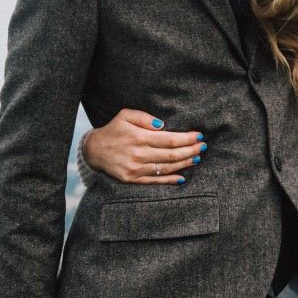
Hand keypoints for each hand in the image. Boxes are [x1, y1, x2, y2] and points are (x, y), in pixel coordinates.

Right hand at [83, 109, 205, 184]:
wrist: (94, 150)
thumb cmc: (113, 130)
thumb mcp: (125, 115)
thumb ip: (144, 117)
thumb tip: (162, 125)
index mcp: (139, 137)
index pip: (170, 139)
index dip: (187, 138)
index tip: (199, 135)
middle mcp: (139, 154)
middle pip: (171, 155)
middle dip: (191, 150)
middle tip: (203, 147)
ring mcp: (136, 169)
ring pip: (166, 168)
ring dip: (184, 164)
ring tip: (197, 158)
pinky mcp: (132, 179)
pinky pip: (155, 181)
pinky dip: (170, 180)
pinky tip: (182, 177)